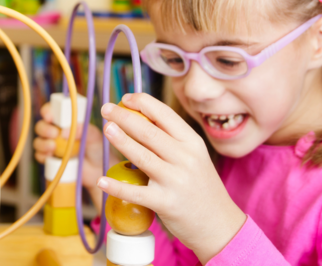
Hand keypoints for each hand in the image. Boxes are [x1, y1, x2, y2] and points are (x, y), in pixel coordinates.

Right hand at [33, 103, 118, 212]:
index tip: (49, 116)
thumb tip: (64, 132)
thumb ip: (82, 130)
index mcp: (67, 120)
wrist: (99, 169)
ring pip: (38, 141)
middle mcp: (57, 130)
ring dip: (42, 143)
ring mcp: (53, 145)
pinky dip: (42, 155)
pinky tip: (49, 156)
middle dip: (44, 128)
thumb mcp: (93, 135)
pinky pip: (40, 156)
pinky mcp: (51, 159)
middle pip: (42, 125)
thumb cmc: (98, 147)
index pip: (52, 110)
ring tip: (53, 147)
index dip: (48, 111)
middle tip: (54, 133)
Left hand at [97, 93, 245, 263]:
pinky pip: (136, 192)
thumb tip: (138, 118)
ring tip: (107, 128)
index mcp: (192, 142)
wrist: (219, 224)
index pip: (165, 115)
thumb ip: (172, 140)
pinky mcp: (165, 203)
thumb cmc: (201, 186)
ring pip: (143, 156)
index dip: (142, 102)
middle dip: (125, 117)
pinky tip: (102, 180)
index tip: (125, 98)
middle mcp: (185, 158)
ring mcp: (175, 181)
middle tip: (106, 109)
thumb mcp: (195, 157)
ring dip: (122, 140)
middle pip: (149, 132)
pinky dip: (117, 186)